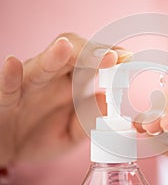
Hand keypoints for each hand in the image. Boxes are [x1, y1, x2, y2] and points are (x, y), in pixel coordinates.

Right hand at [0, 33, 131, 165]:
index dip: (109, 59)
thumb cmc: (42, 135)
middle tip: (111, 56)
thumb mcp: (71, 134)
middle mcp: (52, 79)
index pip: (93, 64)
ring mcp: (29, 86)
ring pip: (41, 65)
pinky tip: (12, 64)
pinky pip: (8, 86)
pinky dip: (10, 76)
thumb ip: (88, 122)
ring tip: (66, 48)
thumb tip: (108, 105)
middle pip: (72, 56)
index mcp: (72, 84)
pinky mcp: (5, 99)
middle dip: (91, 53)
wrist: (10, 149)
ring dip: (54, 56)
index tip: (127, 57)